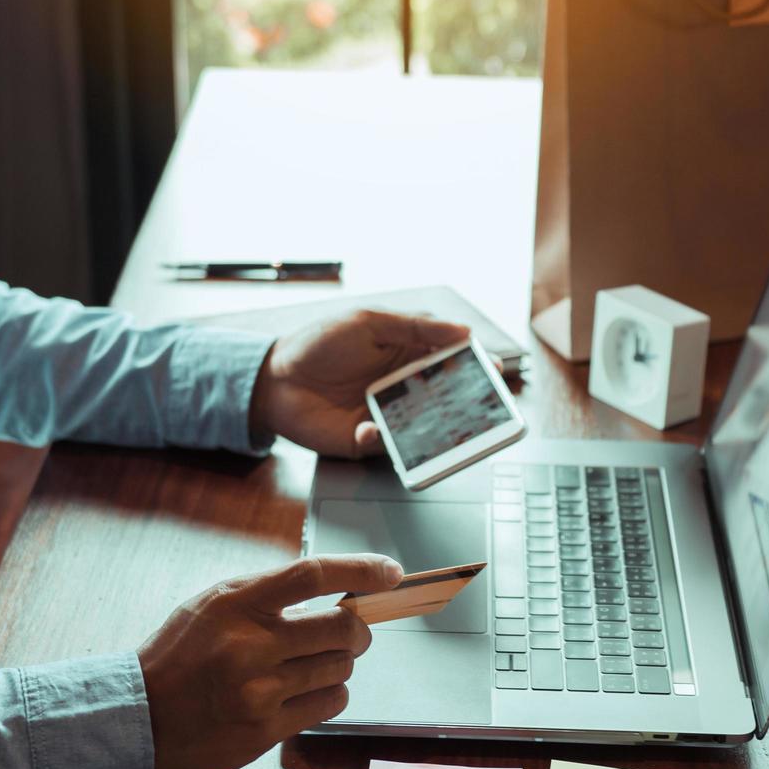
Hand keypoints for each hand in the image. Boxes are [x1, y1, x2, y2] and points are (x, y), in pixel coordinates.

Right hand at [138, 554, 402, 768]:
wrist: (138, 716)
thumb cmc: (179, 654)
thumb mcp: (212, 605)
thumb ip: (267, 595)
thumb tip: (336, 590)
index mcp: (236, 603)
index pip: (313, 574)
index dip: (361, 570)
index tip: (390, 572)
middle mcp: (250, 645)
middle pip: (342, 628)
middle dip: (358, 628)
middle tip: (350, 631)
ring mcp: (259, 691)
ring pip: (340, 668)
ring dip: (339, 663)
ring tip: (311, 664)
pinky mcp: (266, 730)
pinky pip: (329, 704)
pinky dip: (331, 694)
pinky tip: (307, 691)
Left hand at [250, 311, 470, 457]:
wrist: (274, 379)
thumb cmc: (318, 343)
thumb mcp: (367, 322)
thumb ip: (415, 327)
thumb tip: (462, 332)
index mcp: (408, 354)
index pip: (451, 361)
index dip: (475, 366)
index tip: (493, 370)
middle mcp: (404, 387)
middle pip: (446, 399)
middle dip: (464, 404)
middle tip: (479, 408)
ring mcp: (387, 414)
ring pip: (424, 427)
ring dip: (433, 429)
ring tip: (439, 429)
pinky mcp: (366, 439)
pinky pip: (387, 446)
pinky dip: (382, 439)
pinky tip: (368, 427)